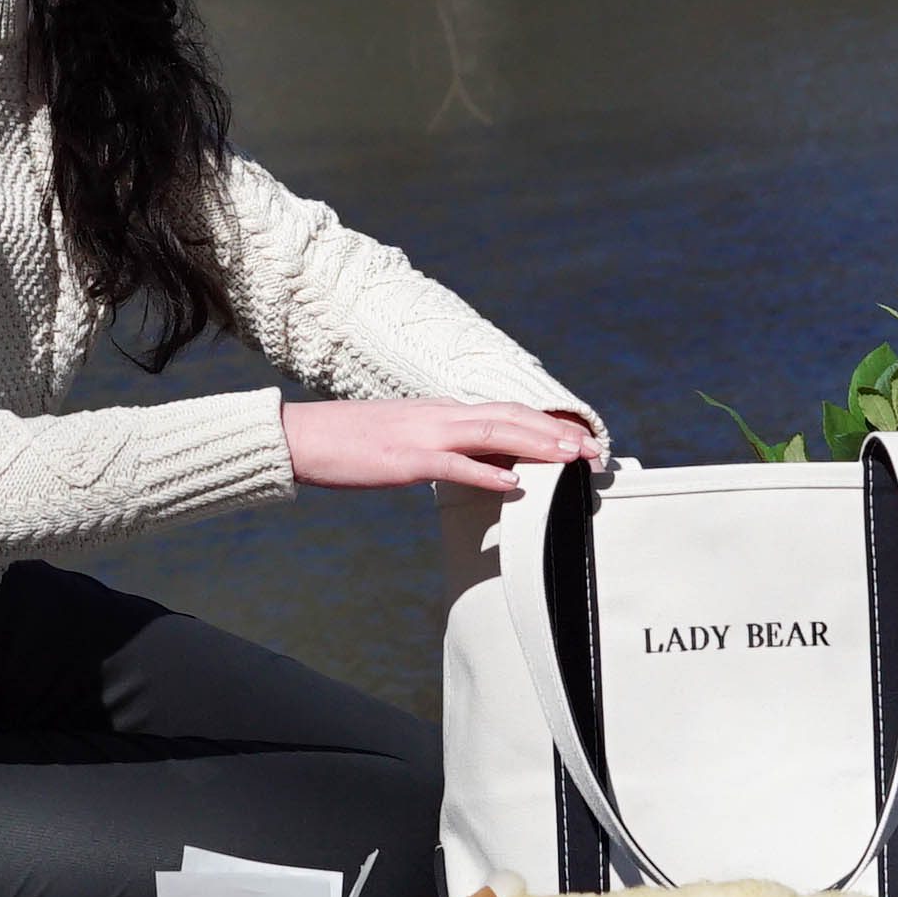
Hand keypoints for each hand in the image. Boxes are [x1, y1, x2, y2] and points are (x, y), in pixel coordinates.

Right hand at [281, 398, 603, 494]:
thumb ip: (445, 446)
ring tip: (570, 459)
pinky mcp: (405, 460)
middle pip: (510, 418)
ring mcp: (424, 435)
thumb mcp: (406, 438)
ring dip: (537, 446)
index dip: (546, 424)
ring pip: (493, 434)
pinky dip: (487, 474)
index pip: (505, 412)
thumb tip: (481, 463)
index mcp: (441, 412)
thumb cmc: (351, 442)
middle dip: (556, 434)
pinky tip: (512, 484)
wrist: (305, 436)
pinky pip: (453, 465)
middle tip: (592, 451)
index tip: (578, 440)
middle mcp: (440, 416)